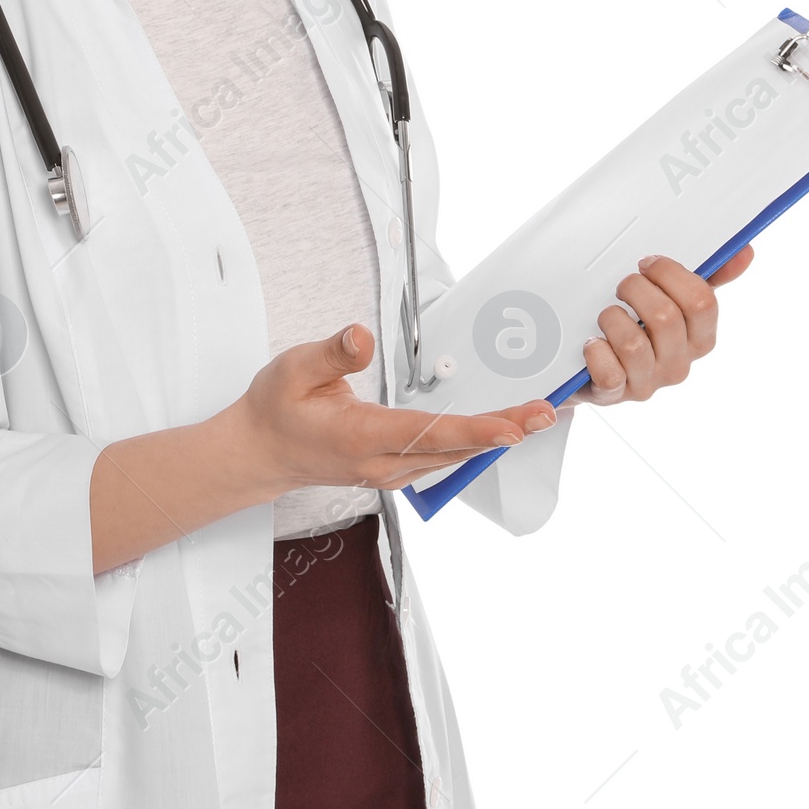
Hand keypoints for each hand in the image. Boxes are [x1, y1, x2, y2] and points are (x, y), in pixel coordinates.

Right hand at [225, 322, 559, 499]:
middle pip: (454, 449)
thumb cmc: (275, 411)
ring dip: (497, 436)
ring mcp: (390, 472)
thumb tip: (362, 336)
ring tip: (539, 416)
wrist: (260, 453)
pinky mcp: (395, 469)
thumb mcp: (293, 370)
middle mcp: (382, 463)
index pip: (428, 433)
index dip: (475, 430)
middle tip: (548, 412)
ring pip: (455, 457)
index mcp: (360, 438)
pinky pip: (445, 458)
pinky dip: (477, 442)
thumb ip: (332, 354)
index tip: (514, 427)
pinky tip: (502, 428)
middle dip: (505, 429)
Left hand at [575, 248, 751, 404]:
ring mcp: (648, 382)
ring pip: (633, 343)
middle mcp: (679, 364)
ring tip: (608, 317)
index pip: (702, 302)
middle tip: (623, 287)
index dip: (670, 274)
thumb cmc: (641, 328)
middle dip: (636, 289)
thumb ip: (708, 277)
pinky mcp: (616, 394)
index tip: (648, 264)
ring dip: (612, 318)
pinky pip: (608, 372)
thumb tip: (744, 252)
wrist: (597, 369)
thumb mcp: (675, 301)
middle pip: (665, 317)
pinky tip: (594, 342)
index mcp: (700, 338)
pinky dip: (596, 351)